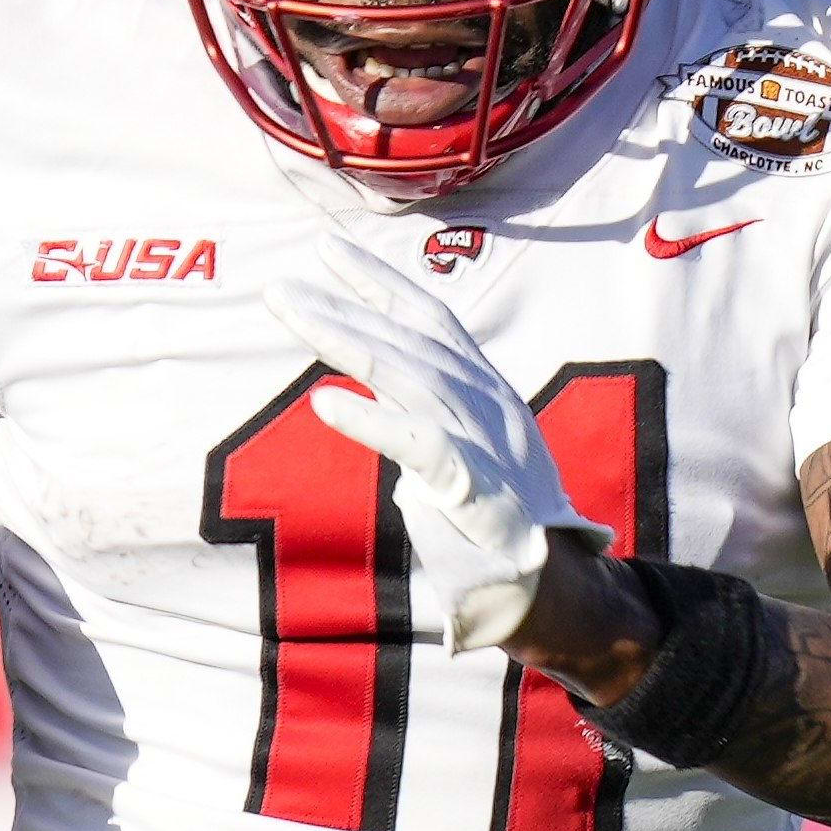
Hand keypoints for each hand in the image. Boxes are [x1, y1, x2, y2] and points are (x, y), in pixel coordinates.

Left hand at [268, 253, 581, 653]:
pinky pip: (417, 443)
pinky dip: (370, 420)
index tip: (327, 248)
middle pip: (406, 338)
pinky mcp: (474, 487)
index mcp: (484, 387)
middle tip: (280, 288)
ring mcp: (481, 440)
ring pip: (407, 375)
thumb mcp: (465, 446)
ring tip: (293, 314)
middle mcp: (484, 401)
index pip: (428, 316)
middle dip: (342, 305)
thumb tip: (369, 391)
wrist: (549, 583)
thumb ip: (423, 413)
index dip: (378, 279)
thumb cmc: (496, 520)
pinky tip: (324, 403)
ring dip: (344, 341)